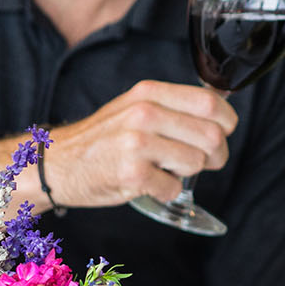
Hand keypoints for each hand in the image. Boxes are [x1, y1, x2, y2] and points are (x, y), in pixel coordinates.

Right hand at [45, 80, 237, 206]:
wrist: (57, 163)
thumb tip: (221, 109)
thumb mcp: (136, 107)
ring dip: (187, 173)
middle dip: (216, 154)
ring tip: (165, 168)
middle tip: (204, 161)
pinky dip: (166, 191)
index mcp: (150, 93)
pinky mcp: (132, 175)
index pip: (211, 103)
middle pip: (212, 136)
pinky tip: (149, 183)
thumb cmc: (104, 138)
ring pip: (197, 163)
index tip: (223, 132)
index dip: (227, 122)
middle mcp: (144, 114)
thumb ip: (174, 106)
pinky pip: (174, 188)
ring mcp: (137, 144)